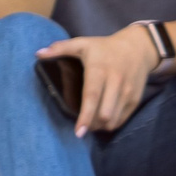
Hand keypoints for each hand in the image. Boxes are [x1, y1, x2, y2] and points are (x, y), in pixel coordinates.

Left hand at [37, 25, 162, 135]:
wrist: (138, 48)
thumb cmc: (105, 47)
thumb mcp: (83, 43)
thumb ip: (60, 48)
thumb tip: (38, 54)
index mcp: (100, 70)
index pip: (92, 96)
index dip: (85, 116)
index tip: (78, 132)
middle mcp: (116, 82)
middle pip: (104, 114)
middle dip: (91, 125)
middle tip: (82, 126)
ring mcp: (127, 92)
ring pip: (113, 120)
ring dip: (100, 127)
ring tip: (91, 123)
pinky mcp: (135, 100)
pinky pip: (121, 120)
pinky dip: (111, 124)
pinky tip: (103, 119)